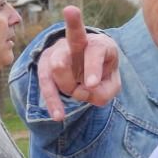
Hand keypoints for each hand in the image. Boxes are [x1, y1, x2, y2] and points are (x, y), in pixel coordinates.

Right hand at [37, 6, 120, 120]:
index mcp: (99, 43)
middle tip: (60, 67)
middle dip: (67, 52)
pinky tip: (58, 115)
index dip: (93, 67)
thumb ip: (103, 91)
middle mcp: (77, 42)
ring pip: (56, 66)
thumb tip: (81, 93)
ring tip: (71, 103)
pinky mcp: (45, 63)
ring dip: (67, 87)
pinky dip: (51, 99)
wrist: (88, 64)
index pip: (95, 50)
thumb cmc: (103, 73)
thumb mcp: (112, 84)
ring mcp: (59, 50)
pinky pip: (45, 80)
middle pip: (70, 42)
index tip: (92, 85)